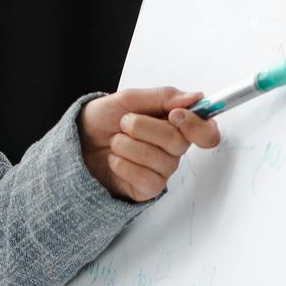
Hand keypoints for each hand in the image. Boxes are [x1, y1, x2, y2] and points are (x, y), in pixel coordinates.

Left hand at [79, 87, 219, 202]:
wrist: (78, 142)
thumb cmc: (103, 120)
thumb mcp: (128, 98)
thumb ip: (163, 96)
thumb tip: (195, 97)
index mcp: (174, 125)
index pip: (207, 132)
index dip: (196, 125)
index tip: (174, 115)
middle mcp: (173, 149)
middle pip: (178, 143)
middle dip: (144, 128)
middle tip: (124, 123)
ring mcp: (161, 170)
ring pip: (160, 160)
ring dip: (129, 146)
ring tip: (115, 141)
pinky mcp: (147, 189)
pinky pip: (147, 179)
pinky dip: (124, 165)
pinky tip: (114, 159)